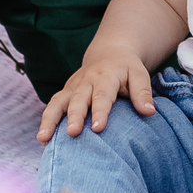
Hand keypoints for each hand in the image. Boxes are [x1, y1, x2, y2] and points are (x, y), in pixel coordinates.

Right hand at [38, 51, 154, 140]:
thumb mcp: (139, 74)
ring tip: (43, 138)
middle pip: (78, 99)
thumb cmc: (126, 69)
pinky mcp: (65, 92)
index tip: (98, 128)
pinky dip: (46, 120)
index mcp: (106, 76)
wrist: (109, 53)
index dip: (100, 111)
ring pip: (58, 102)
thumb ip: (142, 92)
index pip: (103, 95)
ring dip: (50, 119)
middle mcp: (86, 81)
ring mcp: (73, 86)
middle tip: (72, 133)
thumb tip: (149, 112)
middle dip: (74, 116)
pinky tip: (43, 139)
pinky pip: (53, 105)